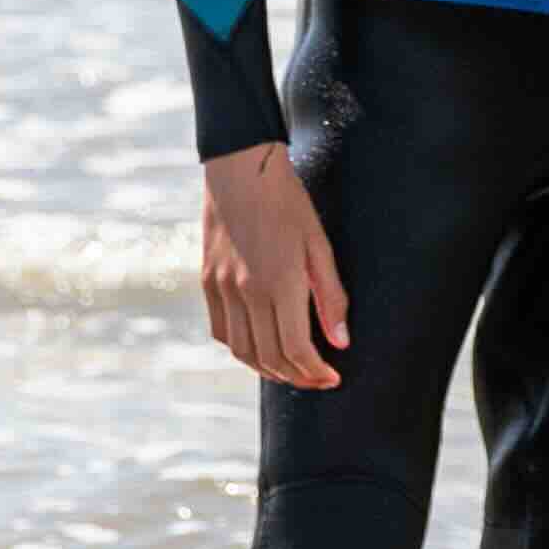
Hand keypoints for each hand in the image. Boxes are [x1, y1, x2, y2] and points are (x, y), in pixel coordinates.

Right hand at [198, 143, 346, 389]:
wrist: (240, 168)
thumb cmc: (287, 202)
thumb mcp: (318, 245)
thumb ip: (331, 296)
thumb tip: (341, 341)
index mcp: (278, 282)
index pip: (296, 350)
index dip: (315, 372)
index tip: (332, 378)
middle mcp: (245, 291)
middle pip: (269, 358)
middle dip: (296, 377)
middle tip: (317, 380)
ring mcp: (222, 288)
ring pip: (242, 351)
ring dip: (268, 370)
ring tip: (291, 371)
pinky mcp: (207, 282)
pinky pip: (222, 331)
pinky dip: (242, 349)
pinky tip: (260, 347)